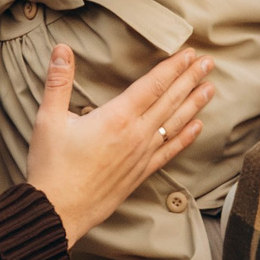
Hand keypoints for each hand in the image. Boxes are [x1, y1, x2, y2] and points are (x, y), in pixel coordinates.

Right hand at [27, 45, 211, 245]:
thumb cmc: (52, 166)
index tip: (188, 53)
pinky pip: (170, 151)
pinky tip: (197, 127)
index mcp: (116, 117)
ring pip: (175, 124)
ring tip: (210, 88)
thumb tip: (62, 49)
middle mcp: (136, 135)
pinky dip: (186, 138)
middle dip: (190, 78)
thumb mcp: (49, 118)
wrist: (58, 210)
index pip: (153, 85)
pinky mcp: (141, 173)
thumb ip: (58, 81)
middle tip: (208, 62)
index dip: (173, 67)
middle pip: (170, 100)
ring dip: (194, 104)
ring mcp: (142, 155)